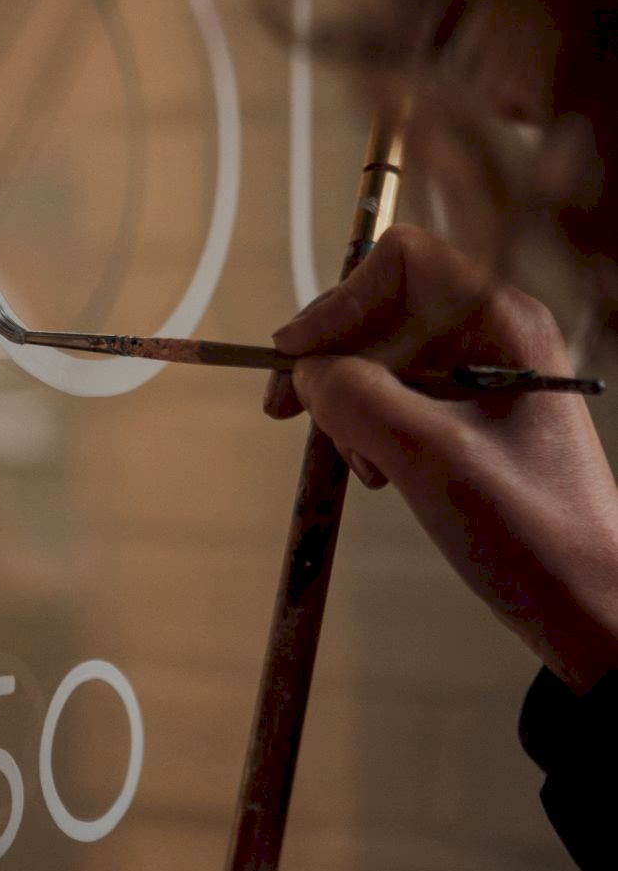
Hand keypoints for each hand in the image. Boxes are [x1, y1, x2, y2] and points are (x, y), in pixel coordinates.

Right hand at [267, 224, 617, 695]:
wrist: (589, 608)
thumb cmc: (528, 529)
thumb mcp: (428, 458)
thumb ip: (357, 398)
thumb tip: (304, 370)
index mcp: (502, 321)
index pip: (401, 261)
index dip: (340, 301)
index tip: (296, 357)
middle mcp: (492, 333)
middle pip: (381, 308)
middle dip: (333, 360)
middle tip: (284, 413)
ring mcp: (482, 375)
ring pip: (380, 356)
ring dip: (349, 403)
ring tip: (360, 464)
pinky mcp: (470, 416)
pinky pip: (397, 395)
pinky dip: (369, 427)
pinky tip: (376, 472)